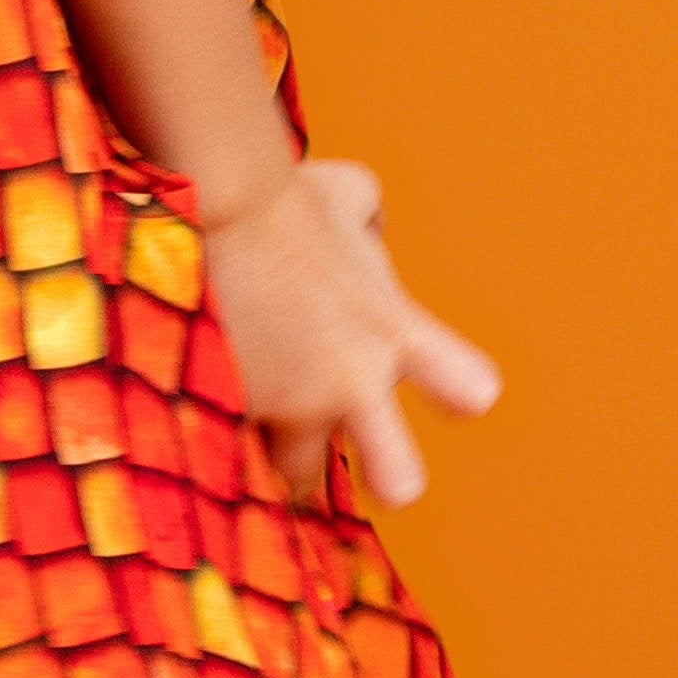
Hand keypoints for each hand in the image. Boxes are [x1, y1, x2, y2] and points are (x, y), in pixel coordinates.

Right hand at [194, 156, 501, 508]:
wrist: (214, 203)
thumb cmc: (282, 195)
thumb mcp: (348, 196)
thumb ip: (367, 224)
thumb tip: (364, 226)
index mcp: (396, 329)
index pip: (468, 388)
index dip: (461, 396)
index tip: (451, 396)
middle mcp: (355, 378)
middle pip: (399, 482)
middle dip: (384, 480)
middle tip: (363, 452)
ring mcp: (293, 404)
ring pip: (298, 475)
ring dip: (285, 453)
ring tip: (261, 411)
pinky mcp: (234, 414)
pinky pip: (232, 452)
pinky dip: (225, 431)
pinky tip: (209, 399)